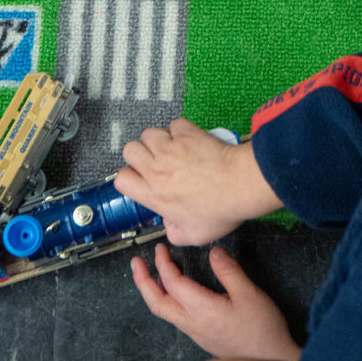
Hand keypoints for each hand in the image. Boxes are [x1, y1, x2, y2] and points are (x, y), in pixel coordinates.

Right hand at [115, 122, 282, 245]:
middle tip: (154, 161)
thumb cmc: (220, 209)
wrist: (240, 184)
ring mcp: (171, 147)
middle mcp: (157, 168)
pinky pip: (174, 124)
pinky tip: (188, 140)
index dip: (128, 178)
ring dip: (157, 140)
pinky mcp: (187, 133)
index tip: (139, 180)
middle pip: (130, 149)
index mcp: (154, 194)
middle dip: (139, 154)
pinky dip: (179, 130)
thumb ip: (174, 232)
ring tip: (170, 149)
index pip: (122, 179)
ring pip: (148, 133)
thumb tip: (170, 225)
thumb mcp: (192, 235)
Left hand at [131, 243, 302, 360]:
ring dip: (153, 291)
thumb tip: (212, 251)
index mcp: (202, 310)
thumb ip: (229, 271)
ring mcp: (195, 333)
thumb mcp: (250, 293)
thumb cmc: (261, 326)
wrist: (270, 359)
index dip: (163, 265)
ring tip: (150, 273)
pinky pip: (175, 317)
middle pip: (158, 304)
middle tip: (136, 263)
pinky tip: (174, 290)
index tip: (160, 248)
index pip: (173, 285)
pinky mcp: (201, 337)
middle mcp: (192, 323)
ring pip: (165, 312)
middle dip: (143, 282)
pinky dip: (167, 299)